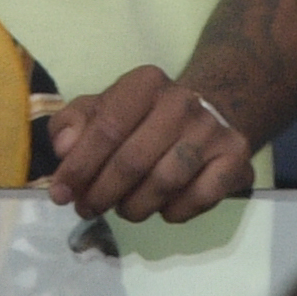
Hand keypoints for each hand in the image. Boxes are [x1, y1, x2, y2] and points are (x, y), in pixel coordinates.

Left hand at [45, 65, 253, 222]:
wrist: (209, 113)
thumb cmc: (142, 117)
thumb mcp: (103, 108)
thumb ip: (73, 123)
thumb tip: (63, 149)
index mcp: (145, 82)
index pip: (107, 128)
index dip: (79, 166)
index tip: (61, 193)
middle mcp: (182, 101)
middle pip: (133, 161)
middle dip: (102, 193)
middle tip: (87, 208)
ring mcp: (212, 131)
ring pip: (164, 184)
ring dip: (134, 207)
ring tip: (121, 209)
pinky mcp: (235, 159)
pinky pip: (197, 200)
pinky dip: (173, 212)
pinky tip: (161, 208)